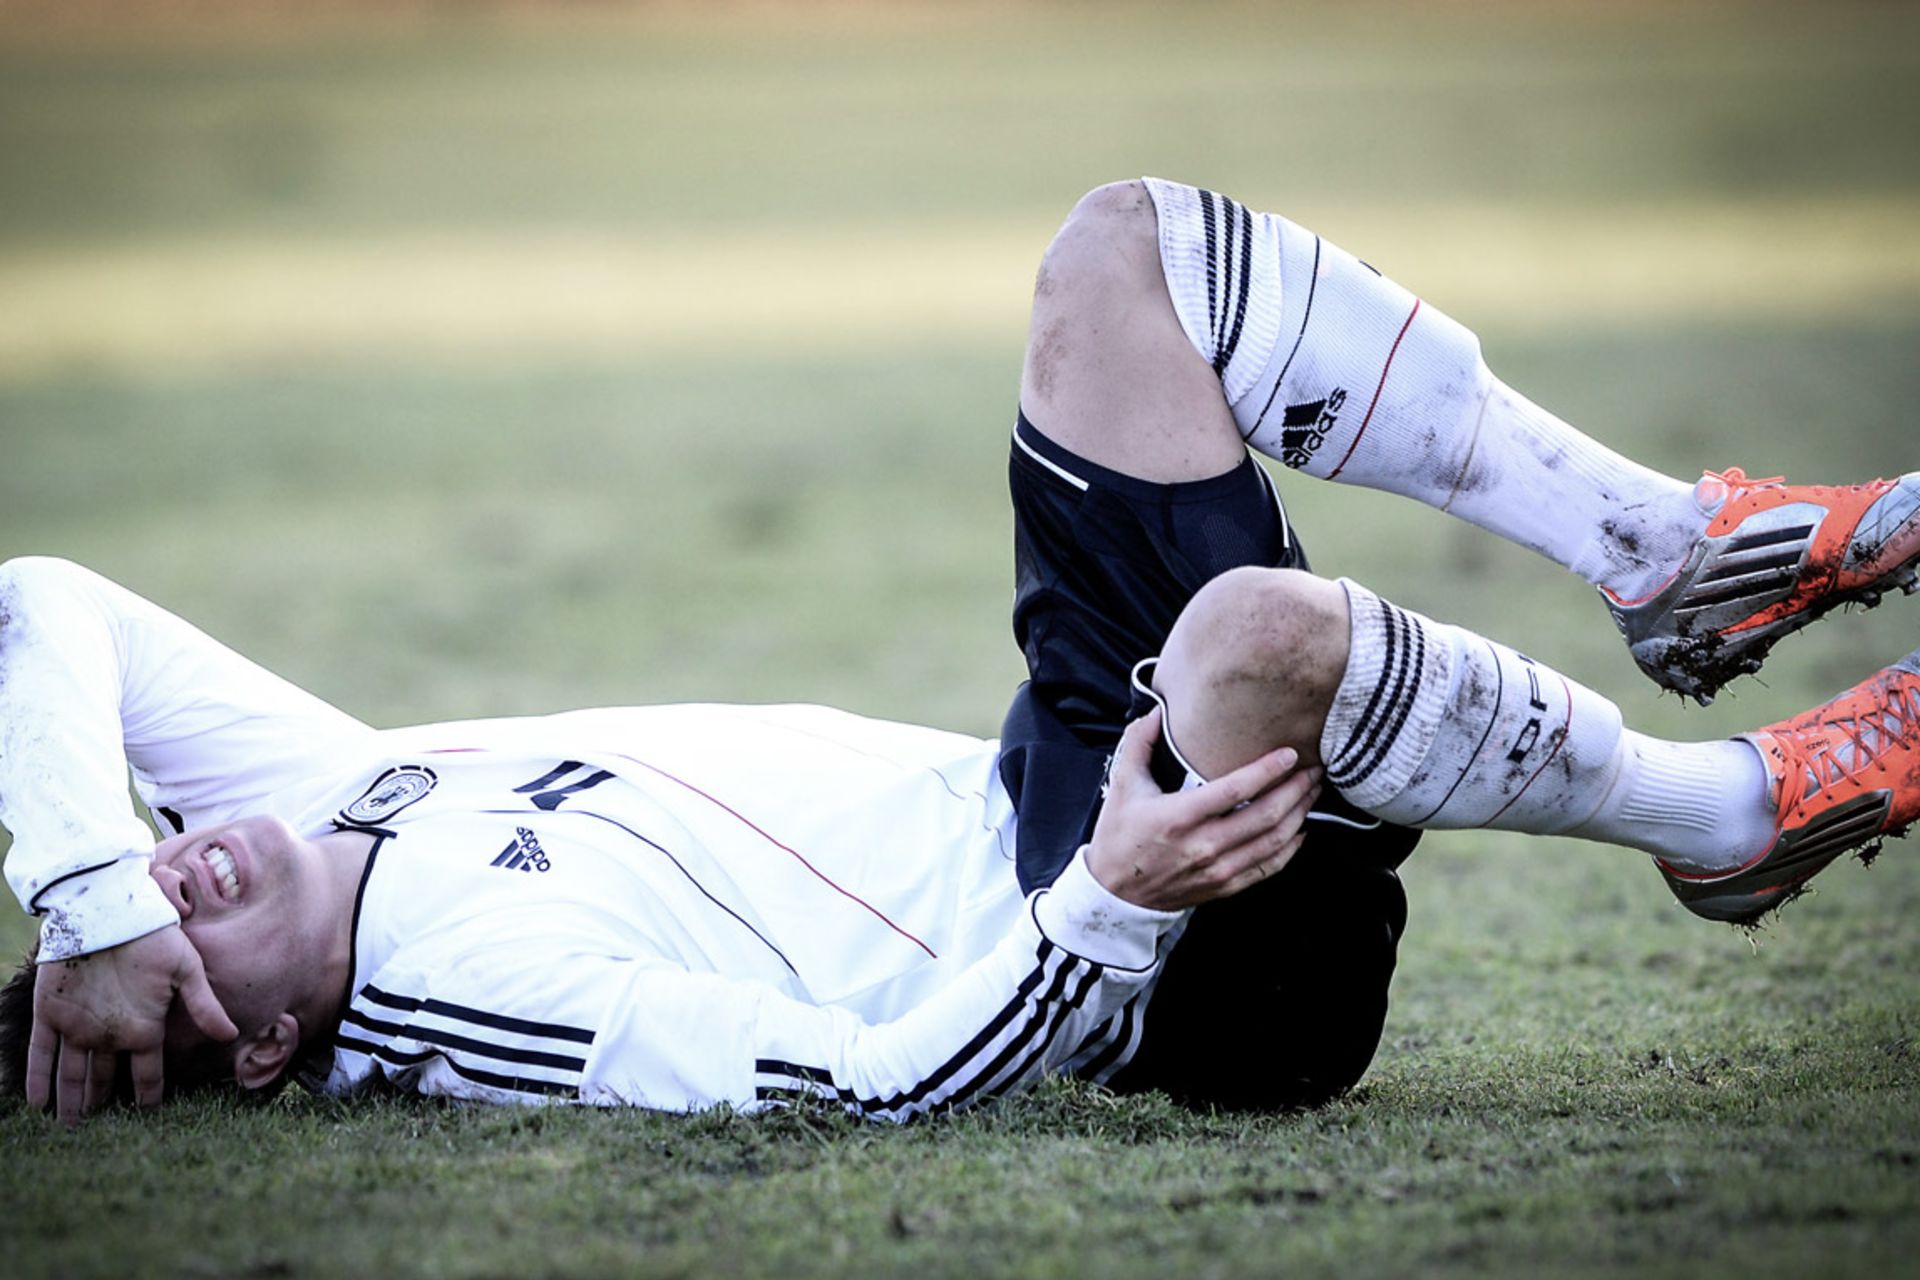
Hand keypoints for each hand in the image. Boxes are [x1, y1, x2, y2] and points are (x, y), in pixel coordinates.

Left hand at [27, 925, 236, 1123]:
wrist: (111, 911)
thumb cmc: (154, 936)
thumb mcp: (185, 970)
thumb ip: (202, 1005)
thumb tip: (230, 1034)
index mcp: (143, 1026)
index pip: (146, 1070)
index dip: (147, 1094)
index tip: (148, 1116)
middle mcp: (110, 1031)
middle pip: (103, 1078)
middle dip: (99, 1105)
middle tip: (94, 1134)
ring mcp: (78, 1023)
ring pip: (71, 1072)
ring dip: (70, 1100)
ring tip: (67, 1127)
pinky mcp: (50, 1012)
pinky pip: (41, 1052)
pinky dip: (39, 1077)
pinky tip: (38, 1102)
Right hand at [1086, 707, 1320, 910]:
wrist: (1115, 893)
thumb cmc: (1119, 836)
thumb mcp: (1122, 785)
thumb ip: (1139, 743)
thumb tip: (1158, 711)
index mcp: (1179, 817)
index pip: (1236, 789)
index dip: (1268, 769)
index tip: (1289, 754)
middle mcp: (1203, 845)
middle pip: (1266, 815)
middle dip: (1297, 789)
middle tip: (1313, 769)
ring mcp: (1217, 870)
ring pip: (1274, 841)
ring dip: (1300, 814)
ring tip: (1312, 792)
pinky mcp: (1224, 886)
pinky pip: (1269, 867)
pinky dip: (1291, 847)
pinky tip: (1300, 829)